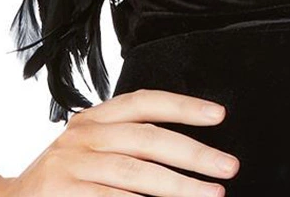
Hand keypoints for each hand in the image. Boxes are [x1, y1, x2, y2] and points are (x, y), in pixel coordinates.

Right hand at [0, 87, 240, 194]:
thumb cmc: (62, 181)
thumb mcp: (91, 151)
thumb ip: (128, 145)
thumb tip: (186, 152)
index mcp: (94, 119)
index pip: (144, 102)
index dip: (183, 105)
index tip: (219, 115)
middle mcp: (82, 136)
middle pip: (147, 138)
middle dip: (193, 153)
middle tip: (228, 166)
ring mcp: (70, 167)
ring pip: (135, 174)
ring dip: (178, 187)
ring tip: (210, 195)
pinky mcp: (62, 194)